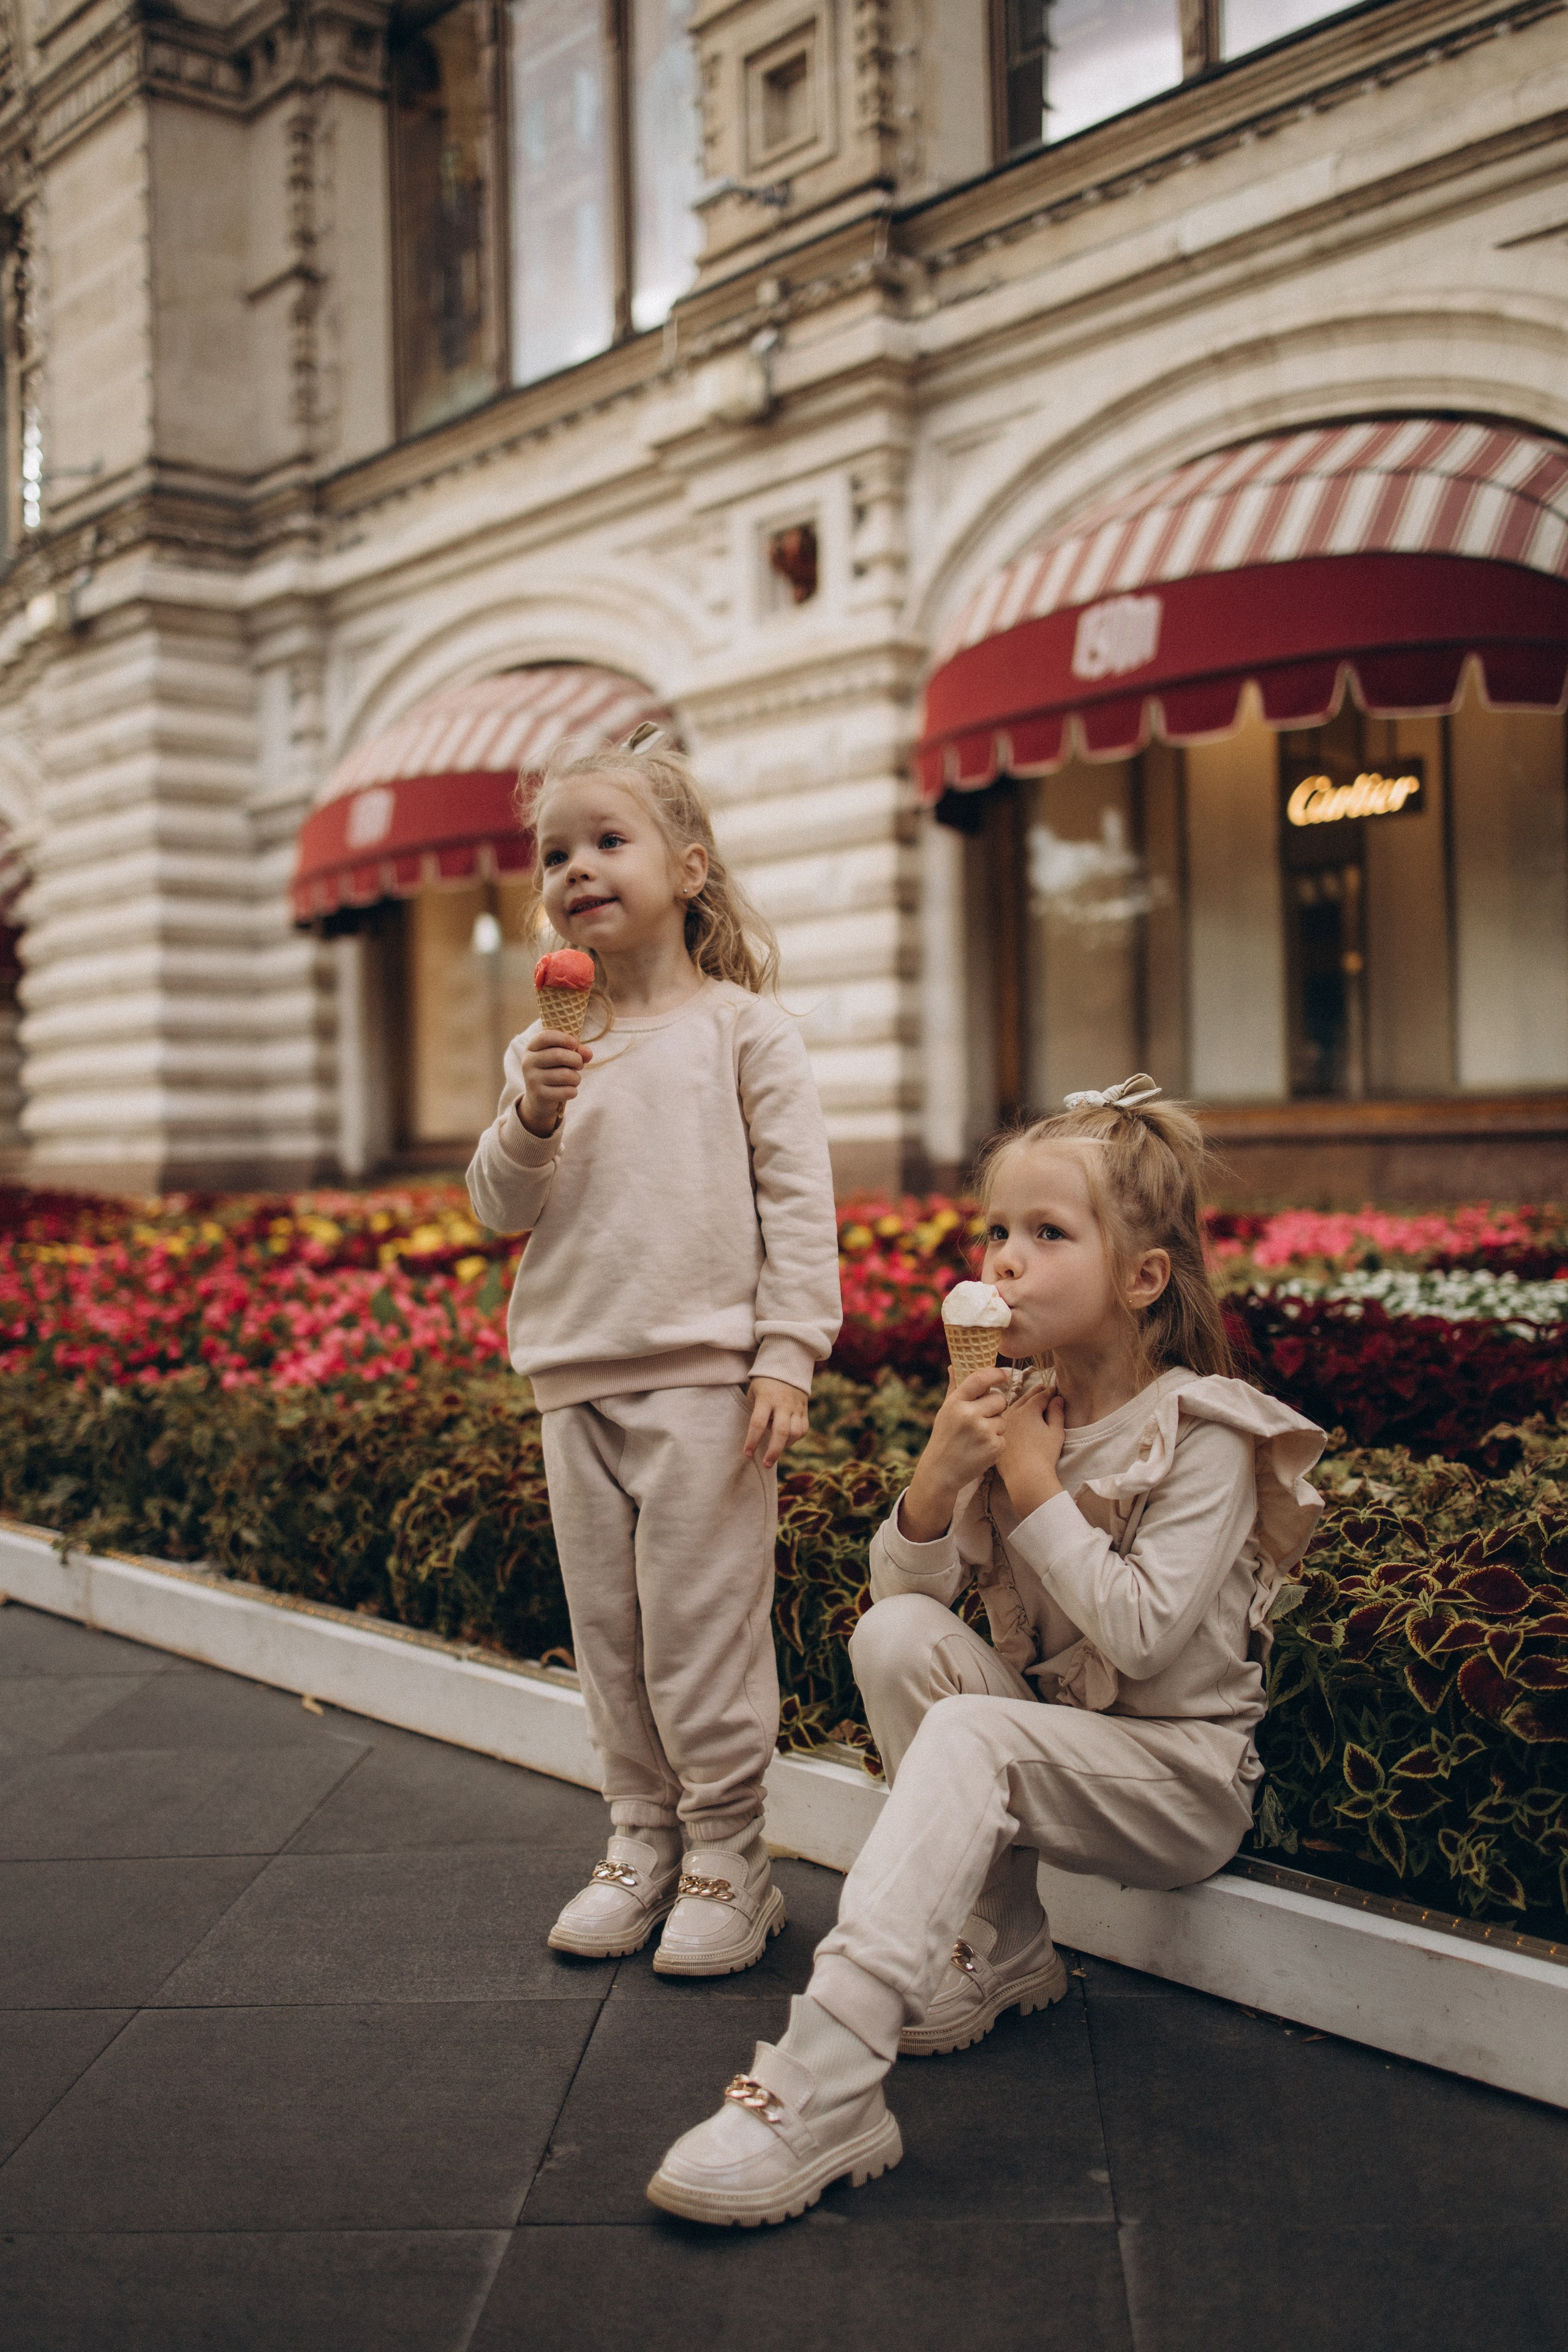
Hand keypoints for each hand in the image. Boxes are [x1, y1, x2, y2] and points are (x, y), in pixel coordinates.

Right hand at [518, 1029, 592, 1136]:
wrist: (539, 1098)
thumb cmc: (554, 1071)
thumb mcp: (563, 1058)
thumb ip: (577, 1051)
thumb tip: (588, 1053)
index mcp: (532, 1048)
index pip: (545, 1037)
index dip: (563, 1038)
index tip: (575, 1043)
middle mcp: (528, 1062)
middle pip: (559, 1055)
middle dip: (576, 1060)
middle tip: (579, 1065)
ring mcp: (532, 1079)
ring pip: (565, 1075)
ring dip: (576, 1078)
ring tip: (573, 1080)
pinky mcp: (539, 1095)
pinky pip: (566, 1091)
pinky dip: (573, 1091)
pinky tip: (568, 1091)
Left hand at [743, 1377, 808, 1468]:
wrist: (787, 1366)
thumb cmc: (764, 1383)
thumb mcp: (754, 1393)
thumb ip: (756, 1413)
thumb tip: (762, 1434)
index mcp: (766, 1398)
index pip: (758, 1423)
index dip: (752, 1440)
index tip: (747, 1454)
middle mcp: (783, 1404)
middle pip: (781, 1432)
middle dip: (773, 1451)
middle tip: (766, 1464)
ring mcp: (796, 1407)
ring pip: (796, 1432)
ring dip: (785, 1445)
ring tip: (775, 1449)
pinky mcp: (804, 1410)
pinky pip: (803, 1429)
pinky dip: (795, 1438)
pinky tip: (786, 1440)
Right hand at [899, 1367, 1012, 1541]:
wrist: (942, 1471)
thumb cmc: (945, 1437)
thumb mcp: (946, 1411)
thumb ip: (954, 1387)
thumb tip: (954, 1364)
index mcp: (956, 1402)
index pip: (980, 1378)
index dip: (995, 1373)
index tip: (1005, 1374)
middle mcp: (969, 1415)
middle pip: (999, 1399)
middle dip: (995, 1407)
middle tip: (983, 1418)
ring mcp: (983, 1431)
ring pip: (1004, 1419)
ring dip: (996, 1426)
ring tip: (978, 1437)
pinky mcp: (994, 1447)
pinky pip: (1005, 1436)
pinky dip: (997, 1442)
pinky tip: (982, 1448)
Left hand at [996, 1388, 1066, 1519]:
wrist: (1025, 1476)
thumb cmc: (1044, 1454)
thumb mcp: (1055, 1431)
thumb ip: (1057, 1413)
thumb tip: (1057, 1399)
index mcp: (1028, 1410)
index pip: (1040, 1397)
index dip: (1049, 1392)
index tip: (1054, 1389)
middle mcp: (1012, 1414)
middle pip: (1024, 1399)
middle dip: (1034, 1393)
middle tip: (1041, 1387)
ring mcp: (1003, 1425)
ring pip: (1011, 1408)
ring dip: (1019, 1402)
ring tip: (1026, 1400)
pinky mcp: (998, 1436)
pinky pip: (1004, 1421)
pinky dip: (1010, 1416)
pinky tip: (1012, 1418)